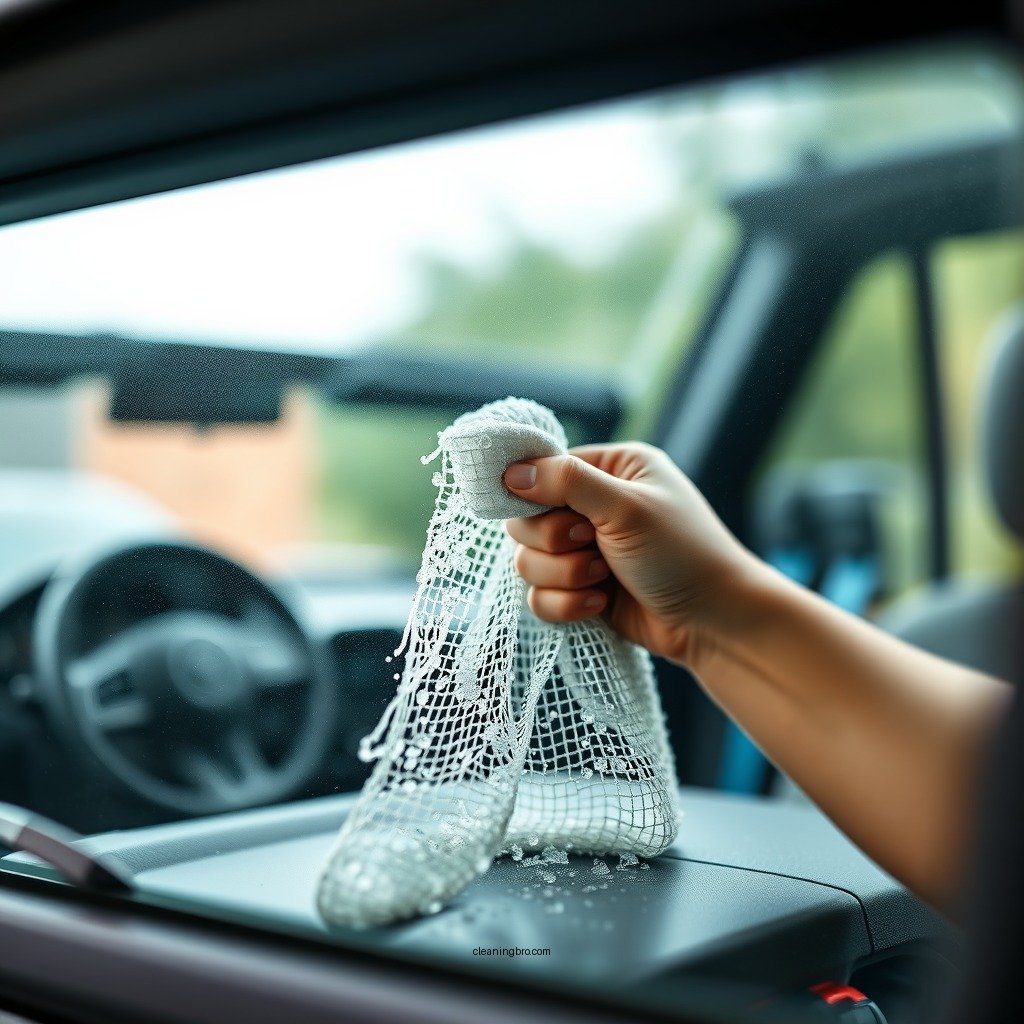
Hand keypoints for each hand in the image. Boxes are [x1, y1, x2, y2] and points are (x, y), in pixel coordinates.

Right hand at [503, 443, 758, 667]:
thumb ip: (566, 483)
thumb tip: (510, 471)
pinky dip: (565, 604)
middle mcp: (594, 506)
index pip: (543, 470)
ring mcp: (585, 551)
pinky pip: (539, 596)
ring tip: (603, 578)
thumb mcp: (626, 507)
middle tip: (592, 544)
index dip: (536, 494)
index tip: (559, 512)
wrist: (714, 623)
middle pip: (525, 519)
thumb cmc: (682, 554)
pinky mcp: (580, 590)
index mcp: (612, 469)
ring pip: (527, 561)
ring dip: (563, 575)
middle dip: (554, 542)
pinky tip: (601, 604)